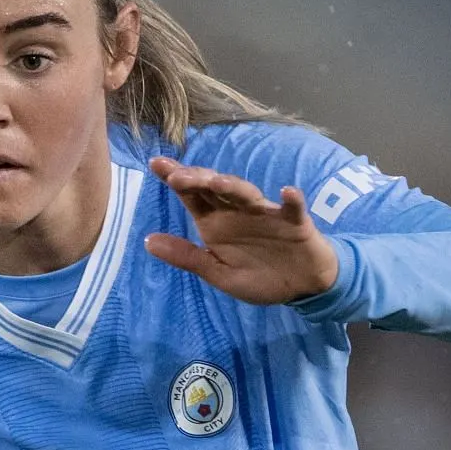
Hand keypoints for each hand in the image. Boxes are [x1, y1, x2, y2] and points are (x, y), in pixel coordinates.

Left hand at [143, 156, 340, 305]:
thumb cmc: (258, 276)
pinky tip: (288, 193)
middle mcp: (237, 212)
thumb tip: (147, 241)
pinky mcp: (296, 223)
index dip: (175, 178)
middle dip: (197, 180)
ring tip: (218, 182)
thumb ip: (187, 257)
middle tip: (177, 176)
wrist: (302, 286)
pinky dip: (292, 201)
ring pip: (248, 195)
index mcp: (215, 223)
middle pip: (215, 189)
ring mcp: (267, 214)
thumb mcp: (217, 273)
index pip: (192, 196)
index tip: (156, 163)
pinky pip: (294, 209)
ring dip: (234, 187)